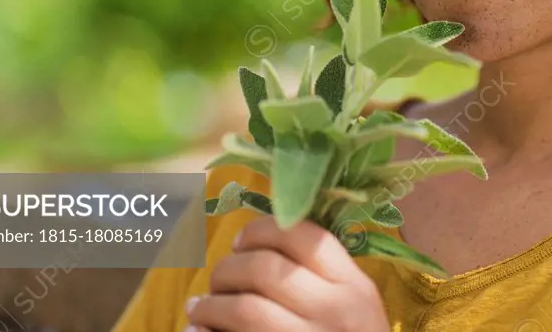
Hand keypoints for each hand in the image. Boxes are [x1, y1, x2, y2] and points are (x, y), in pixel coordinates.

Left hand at [184, 216, 389, 331]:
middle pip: (265, 268)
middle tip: (219, 279)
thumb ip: (322, 274)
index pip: (302, 236)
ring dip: (210, 304)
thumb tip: (253, 246)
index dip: (261, 230)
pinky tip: (198, 330)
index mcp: (352, 286)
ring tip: (202, 307)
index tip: (242, 242)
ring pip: (243, 307)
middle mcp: (332, 311)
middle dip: (228, 268)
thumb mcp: (354, 303)